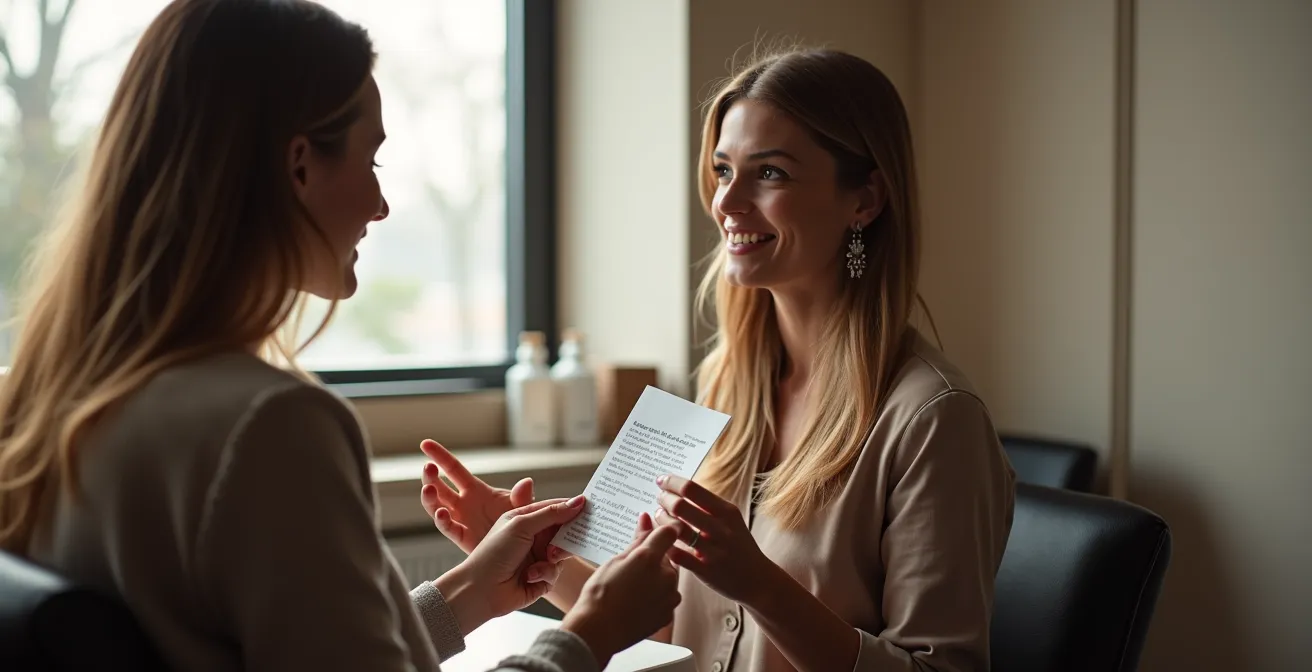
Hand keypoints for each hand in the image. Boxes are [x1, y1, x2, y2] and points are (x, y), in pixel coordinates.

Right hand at [420, 439, 533, 553]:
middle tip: (428, 468)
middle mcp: (462, 503)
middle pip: (439, 486)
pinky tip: (442, 513)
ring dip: (430, 497)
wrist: (519, 552)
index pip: (453, 469)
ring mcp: (459, 519)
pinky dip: (442, 520)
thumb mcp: (521, 508)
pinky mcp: (461, 537)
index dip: (440, 456)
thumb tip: (526, 482)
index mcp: (475, 489)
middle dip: (430, 476)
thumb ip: (522, 497)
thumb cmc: (519, 524)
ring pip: (436, 506)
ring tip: (429, 489)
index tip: (424, 443)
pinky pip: (448, 527)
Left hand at [438, 496, 585, 633]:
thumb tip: (578, 501)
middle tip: (567, 539)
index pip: (554, 508)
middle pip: (562, 532)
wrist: (481, 590)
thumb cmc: (494, 553)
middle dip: (566, 537)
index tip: (589, 507)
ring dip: (554, 557)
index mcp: (524, 519)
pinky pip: (555, 572)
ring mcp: (536, 558)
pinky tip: (530, 576)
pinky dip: (545, 573)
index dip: (571, 507)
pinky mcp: (540, 578)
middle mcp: (532, 538)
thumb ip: (551, 513)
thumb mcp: (522, 524)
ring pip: (562, 553)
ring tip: (546, 559)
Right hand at [561, 513, 682, 668]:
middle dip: (653, 560)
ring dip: (655, 579)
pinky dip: (655, 598)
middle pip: (667, 558)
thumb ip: (638, 540)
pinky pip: (666, 599)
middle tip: (630, 569)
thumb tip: (646, 520)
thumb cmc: (600, 595)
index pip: (670, 532)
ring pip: (667, 579)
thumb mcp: (615, 560)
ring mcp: (669, 597)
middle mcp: (666, 576)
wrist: (598, 630)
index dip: (662, 529)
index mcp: (650, 558)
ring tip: (631, 589)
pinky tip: (636, 602)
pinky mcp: (668, 615)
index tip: (656, 531)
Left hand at [655, 474, 773, 605]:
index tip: (661, 481)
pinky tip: (663, 541)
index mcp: (727, 512)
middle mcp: (721, 529)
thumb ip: (709, 505)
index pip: (692, 489)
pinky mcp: (705, 570)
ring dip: (661, 520)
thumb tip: (680, 488)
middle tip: (659, 500)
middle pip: (680, 506)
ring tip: (659, 517)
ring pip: (676, 529)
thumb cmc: (739, 546)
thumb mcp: (731, 520)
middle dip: (664, 500)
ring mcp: (713, 550)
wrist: (758, 580)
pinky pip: (677, 554)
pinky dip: (666, 546)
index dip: (671, 482)